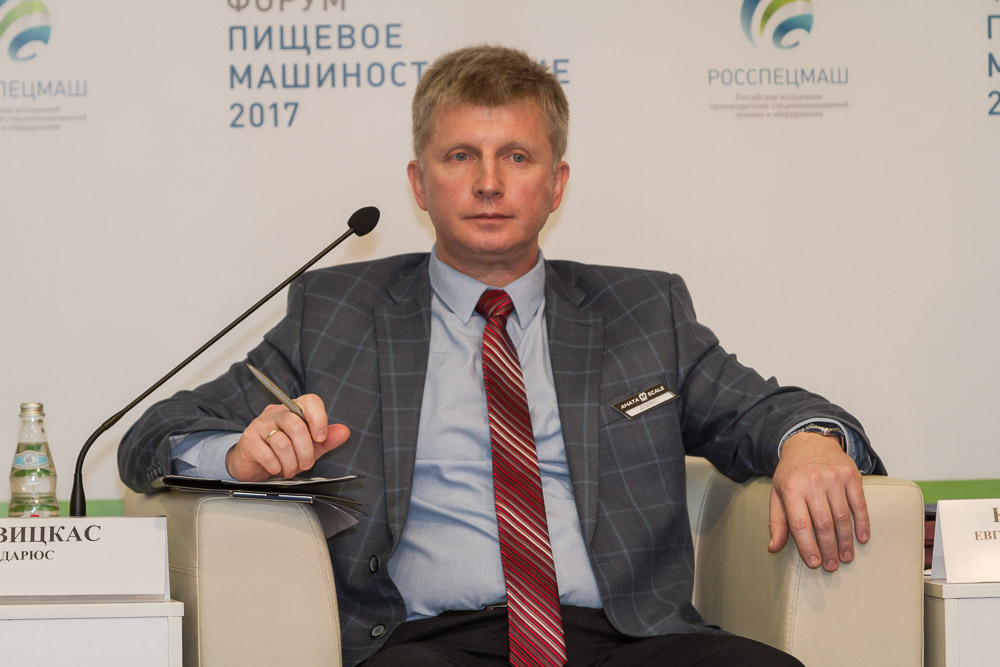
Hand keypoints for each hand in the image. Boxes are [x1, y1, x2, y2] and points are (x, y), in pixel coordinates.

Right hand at [225, 394, 349, 481]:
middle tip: (306, 464)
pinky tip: (276, 468)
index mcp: (294, 409)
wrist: (253, 464)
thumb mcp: (309, 447)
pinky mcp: (249, 440)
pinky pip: (267, 454)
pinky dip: (276, 467)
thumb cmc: (282, 452)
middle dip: (306, 451)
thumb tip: (344, 432)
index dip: (319, 419)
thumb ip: (327, 440)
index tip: (321, 438)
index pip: (310, 401)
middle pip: (297, 425)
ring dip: (291, 463)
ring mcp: (260, 424)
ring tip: (290, 469)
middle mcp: (276, 412)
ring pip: (283, 443)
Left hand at [768, 432, 868, 571]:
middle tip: (833, 566)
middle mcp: (812, 482)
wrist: (809, 442)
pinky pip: (859, 504)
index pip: (800, 524)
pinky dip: (862, 523)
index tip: (814, 563)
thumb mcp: (777, 494)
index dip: (808, 547)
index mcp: (791, 489)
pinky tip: (862, 539)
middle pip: (824, 524)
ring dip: (846, 541)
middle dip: (829, 548)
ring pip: (842, 517)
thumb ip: (777, 521)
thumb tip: (773, 547)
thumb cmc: (792, 473)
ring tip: (846, 557)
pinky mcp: (851, 475)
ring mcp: (833, 477)